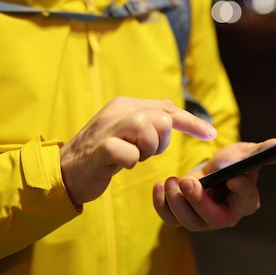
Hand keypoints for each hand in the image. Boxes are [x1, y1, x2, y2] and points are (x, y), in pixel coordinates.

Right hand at [60, 96, 216, 208]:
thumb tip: (176, 117)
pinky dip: (131, 161)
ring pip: (149, 128)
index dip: (192, 122)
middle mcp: (118, 111)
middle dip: (160, 142)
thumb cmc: (102, 154)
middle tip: (143, 151)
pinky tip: (120, 164)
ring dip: (147, 150)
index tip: (210, 134)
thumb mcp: (127, 133)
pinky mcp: (100, 148)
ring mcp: (108, 128)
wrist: (65, 171)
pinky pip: (130, 153)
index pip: (167, 108)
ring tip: (132, 156)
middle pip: (161, 119)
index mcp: (126, 105)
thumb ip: (149, 122)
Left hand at [152, 138, 275, 230]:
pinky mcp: (184, 217)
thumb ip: (262, 150)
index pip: (247, 199)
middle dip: (198, 202)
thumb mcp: (246, 152)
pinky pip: (171, 219)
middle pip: (214, 219)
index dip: (241, 191)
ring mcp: (204, 219)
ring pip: (190, 222)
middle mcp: (227, 215)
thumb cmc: (232, 162)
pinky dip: (162, 205)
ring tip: (171, 180)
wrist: (212, 169)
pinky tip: (159, 186)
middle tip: (188, 181)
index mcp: (247, 200)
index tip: (233, 178)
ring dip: (177, 202)